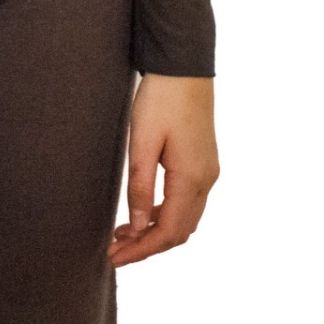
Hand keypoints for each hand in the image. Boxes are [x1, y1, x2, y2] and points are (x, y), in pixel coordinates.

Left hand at [108, 73, 217, 266]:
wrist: (185, 65)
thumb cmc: (161, 98)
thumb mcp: (143, 141)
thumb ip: (139, 185)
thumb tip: (136, 227)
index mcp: (192, 178)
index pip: (168, 231)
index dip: (142, 250)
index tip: (114, 258)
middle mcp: (207, 180)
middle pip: (179, 231)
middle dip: (148, 246)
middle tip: (114, 251)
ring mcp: (209, 171)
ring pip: (185, 218)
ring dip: (156, 231)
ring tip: (122, 235)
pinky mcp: (204, 162)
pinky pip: (187, 201)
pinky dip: (165, 214)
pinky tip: (142, 212)